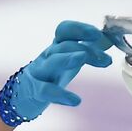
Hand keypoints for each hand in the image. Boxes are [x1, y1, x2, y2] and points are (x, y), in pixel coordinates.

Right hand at [0, 21, 114, 125]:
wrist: (23, 96)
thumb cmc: (51, 75)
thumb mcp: (70, 60)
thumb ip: (88, 50)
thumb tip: (109, 39)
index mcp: (56, 47)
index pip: (65, 30)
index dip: (80, 29)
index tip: (99, 35)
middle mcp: (48, 55)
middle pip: (65, 45)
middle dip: (86, 50)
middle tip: (106, 60)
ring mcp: (40, 72)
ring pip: (53, 60)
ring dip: (68, 57)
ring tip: (82, 58)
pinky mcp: (35, 90)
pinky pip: (47, 90)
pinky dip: (61, 94)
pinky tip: (76, 101)